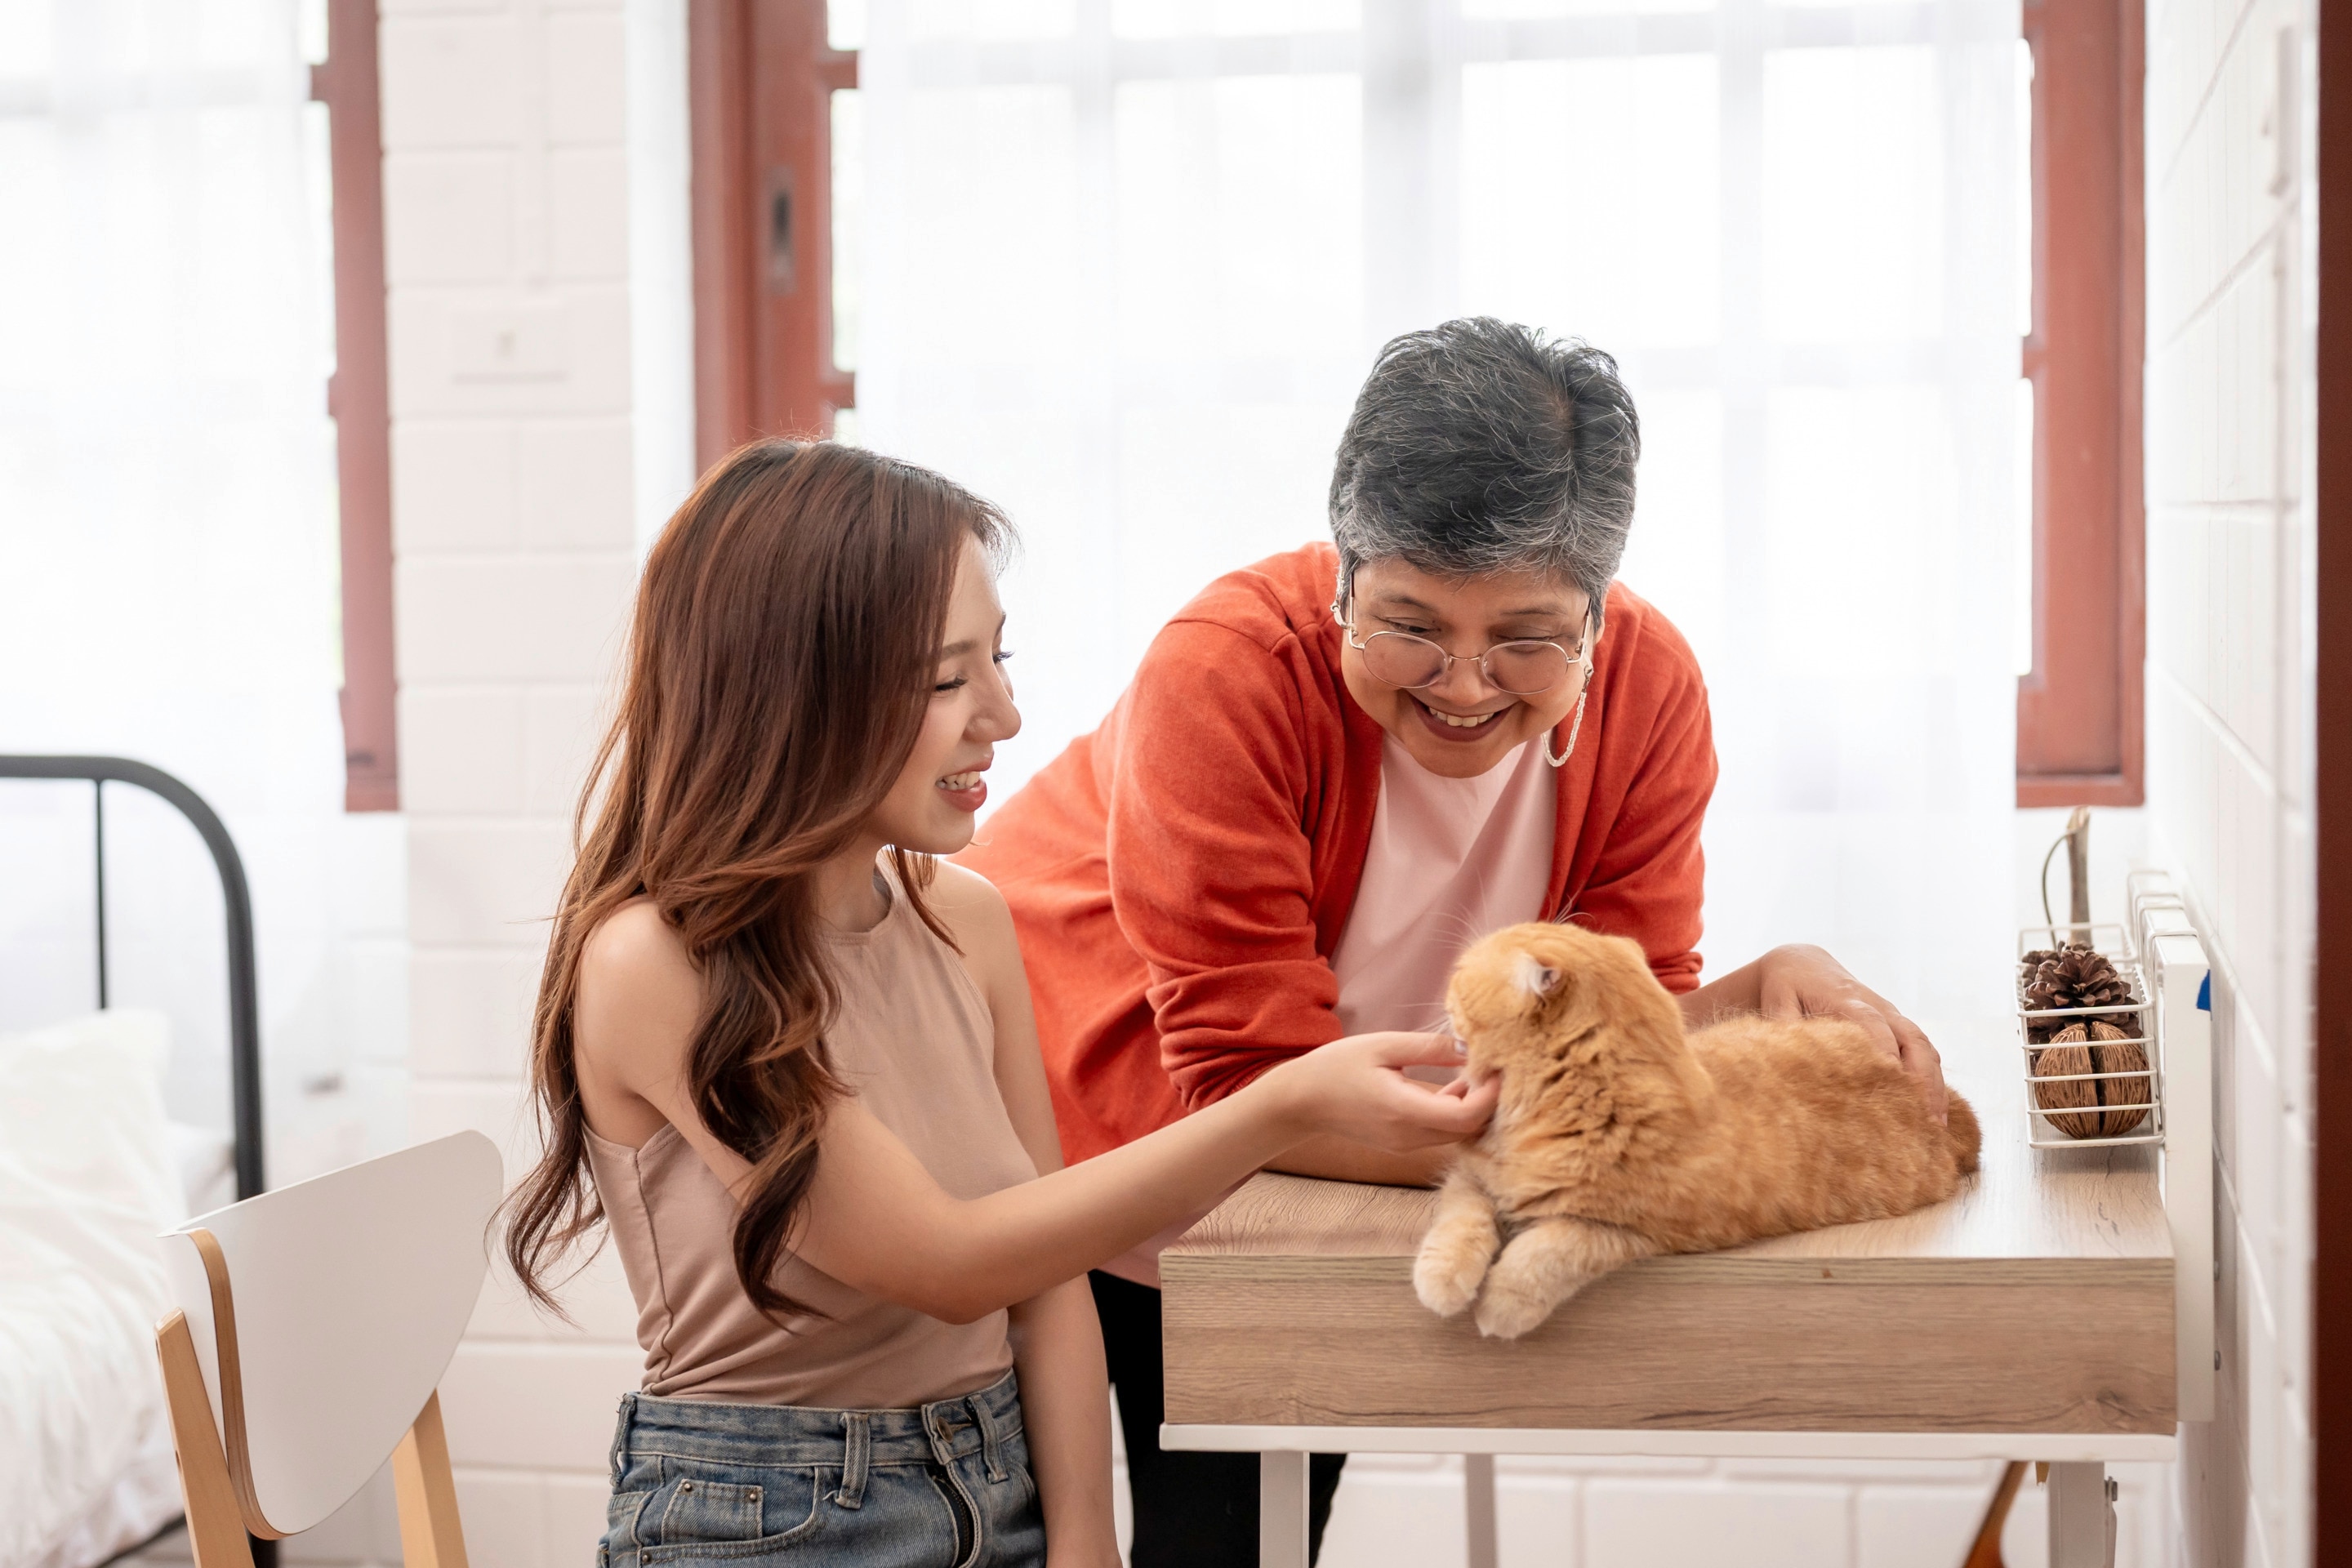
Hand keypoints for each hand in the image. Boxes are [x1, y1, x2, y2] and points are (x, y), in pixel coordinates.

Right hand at [1257, 1032, 1498, 1151]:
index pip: (1467, 1117)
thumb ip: (1431, 1048)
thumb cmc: (1336, 1068)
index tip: (1496, 1068)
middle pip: (1468, 1130)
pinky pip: (1440, 1133)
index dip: (1490, 1096)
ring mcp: (1405, 1144)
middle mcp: (1409, 1136)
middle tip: (1491, 1067)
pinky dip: (1454, 1113)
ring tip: (1471, 1072)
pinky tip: (1451, 1086)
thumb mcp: (1384, 1046)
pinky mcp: (1400, 1144)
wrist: (1299, 1102)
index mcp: (1405, 1111)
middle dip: (1487, 1101)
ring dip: (1471, 1107)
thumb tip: (1471, 1047)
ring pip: (1456, 1134)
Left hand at [1754, 944, 1946, 1121]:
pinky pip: (1925, 1052)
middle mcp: (1877, 1005)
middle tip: (1924, 1117)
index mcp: (1845, 997)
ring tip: (1936, 1125)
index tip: (1890, 1080)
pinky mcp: (1897, 1027)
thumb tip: (1788, 1059)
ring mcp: (1892, 1015)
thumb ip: (1784, 1025)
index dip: (1883, 1049)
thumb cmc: (1786, 987)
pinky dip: (1933, 1080)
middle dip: (1921, 1076)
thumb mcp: (1776, 1000)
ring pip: (1924, 1046)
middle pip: (1911, 1037)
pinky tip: (1934, 1114)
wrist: (1804, 963)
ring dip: (1934, 1084)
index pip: (1871, 1023)